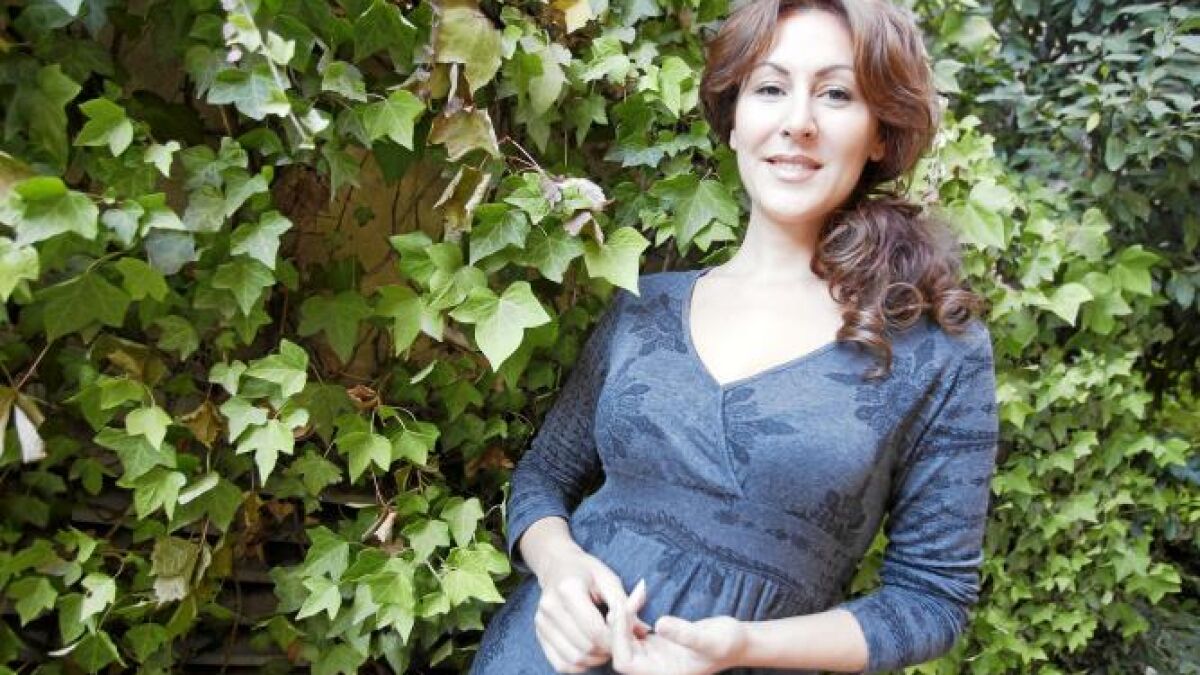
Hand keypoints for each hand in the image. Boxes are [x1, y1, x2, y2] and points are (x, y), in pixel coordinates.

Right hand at [533, 547, 646, 672]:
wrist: (558, 566)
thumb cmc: (587, 572)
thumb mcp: (609, 579)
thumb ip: (625, 603)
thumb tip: (642, 630)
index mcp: (568, 588)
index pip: (595, 629)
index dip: (615, 640)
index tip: (626, 636)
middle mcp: (550, 607)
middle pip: (585, 646)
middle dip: (607, 650)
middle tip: (618, 643)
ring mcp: (541, 622)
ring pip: (574, 658)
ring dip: (595, 659)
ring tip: (605, 646)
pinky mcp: (539, 633)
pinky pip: (561, 663)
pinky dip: (579, 665)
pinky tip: (590, 652)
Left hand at [610, 581, 747, 674]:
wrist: (739, 641)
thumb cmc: (727, 644)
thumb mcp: (709, 639)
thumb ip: (685, 634)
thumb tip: (659, 624)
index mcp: (662, 674)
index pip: (625, 662)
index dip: (619, 638)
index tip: (625, 611)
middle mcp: (653, 667)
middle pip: (619, 649)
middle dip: (618, 623)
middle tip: (629, 597)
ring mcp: (652, 655)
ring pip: (623, 637)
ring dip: (625, 615)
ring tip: (639, 593)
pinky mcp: (654, 642)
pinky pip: (632, 629)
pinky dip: (632, 612)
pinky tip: (642, 595)